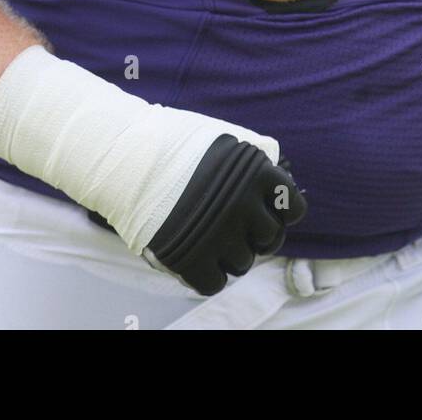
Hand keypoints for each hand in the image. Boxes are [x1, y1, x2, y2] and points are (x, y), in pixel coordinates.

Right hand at [143, 135, 306, 294]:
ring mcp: (220, 236)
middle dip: (255, 234)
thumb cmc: (173, 141)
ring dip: (230, 253)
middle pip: (269, 239)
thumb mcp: (224, 138)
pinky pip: (215, 283)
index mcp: (256, 174)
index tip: (264, 210)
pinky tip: (197, 255)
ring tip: (209, 236)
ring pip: (243, 263)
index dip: (280, 211)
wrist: (128, 156)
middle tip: (234, 226)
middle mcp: (245, 206)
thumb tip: (277, 171)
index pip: (293, 207)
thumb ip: (252, 159)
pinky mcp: (192, 261)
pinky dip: (207, 274)